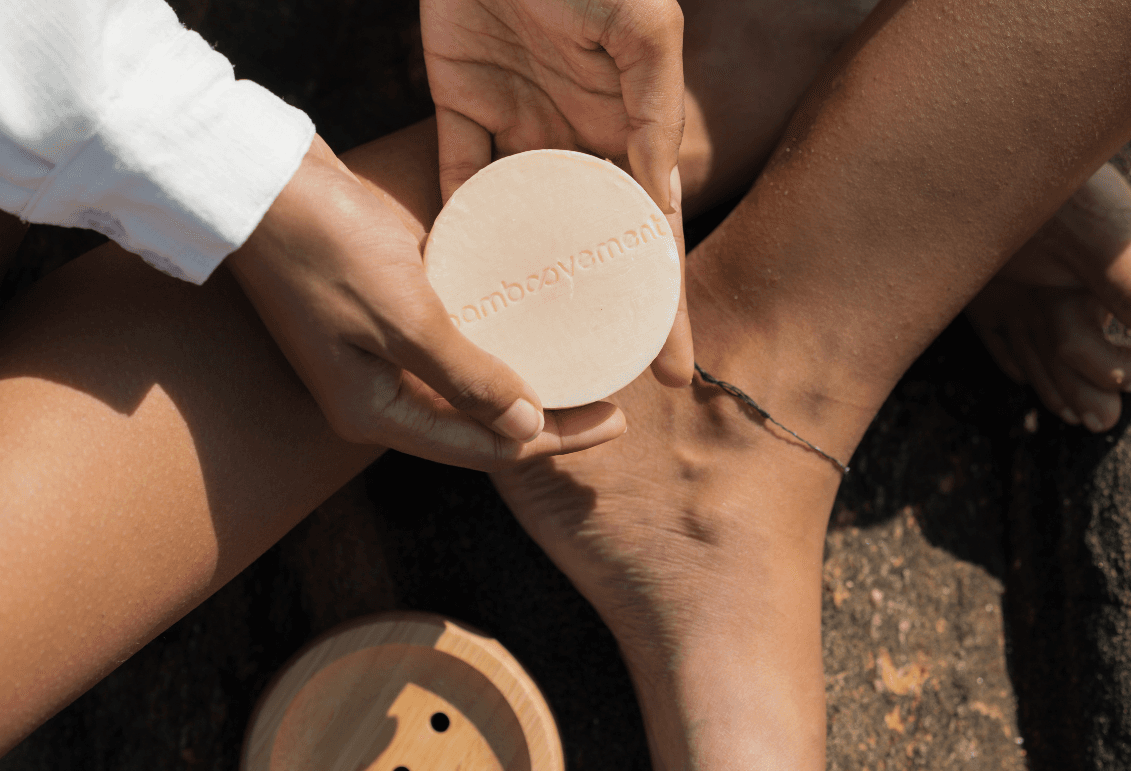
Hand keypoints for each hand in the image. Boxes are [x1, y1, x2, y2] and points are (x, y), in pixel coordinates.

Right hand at [226, 135, 625, 468]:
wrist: (256, 181)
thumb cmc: (322, 244)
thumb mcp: (402, 315)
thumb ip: (466, 376)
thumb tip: (529, 428)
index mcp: (377, 413)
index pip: (485, 449)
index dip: (555, 440)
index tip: (615, 420)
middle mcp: (377, 397)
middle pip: (478, 428)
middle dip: (545, 422)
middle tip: (610, 405)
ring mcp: (374, 360)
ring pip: (466, 391)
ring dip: (520, 386)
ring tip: (580, 374)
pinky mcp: (378, 320)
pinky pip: (449, 349)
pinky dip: (491, 346)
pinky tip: (529, 331)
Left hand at [421, 0, 693, 384]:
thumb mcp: (644, 26)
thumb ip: (653, 112)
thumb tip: (658, 200)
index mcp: (630, 122)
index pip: (650, 232)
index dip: (662, 302)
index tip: (672, 368)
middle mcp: (577, 134)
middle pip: (587, 242)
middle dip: (594, 310)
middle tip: (592, 375)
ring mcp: (519, 120)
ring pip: (521, 220)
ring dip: (522, 278)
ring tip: (520, 348)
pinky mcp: (462, 99)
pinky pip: (458, 176)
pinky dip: (457, 224)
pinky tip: (457, 277)